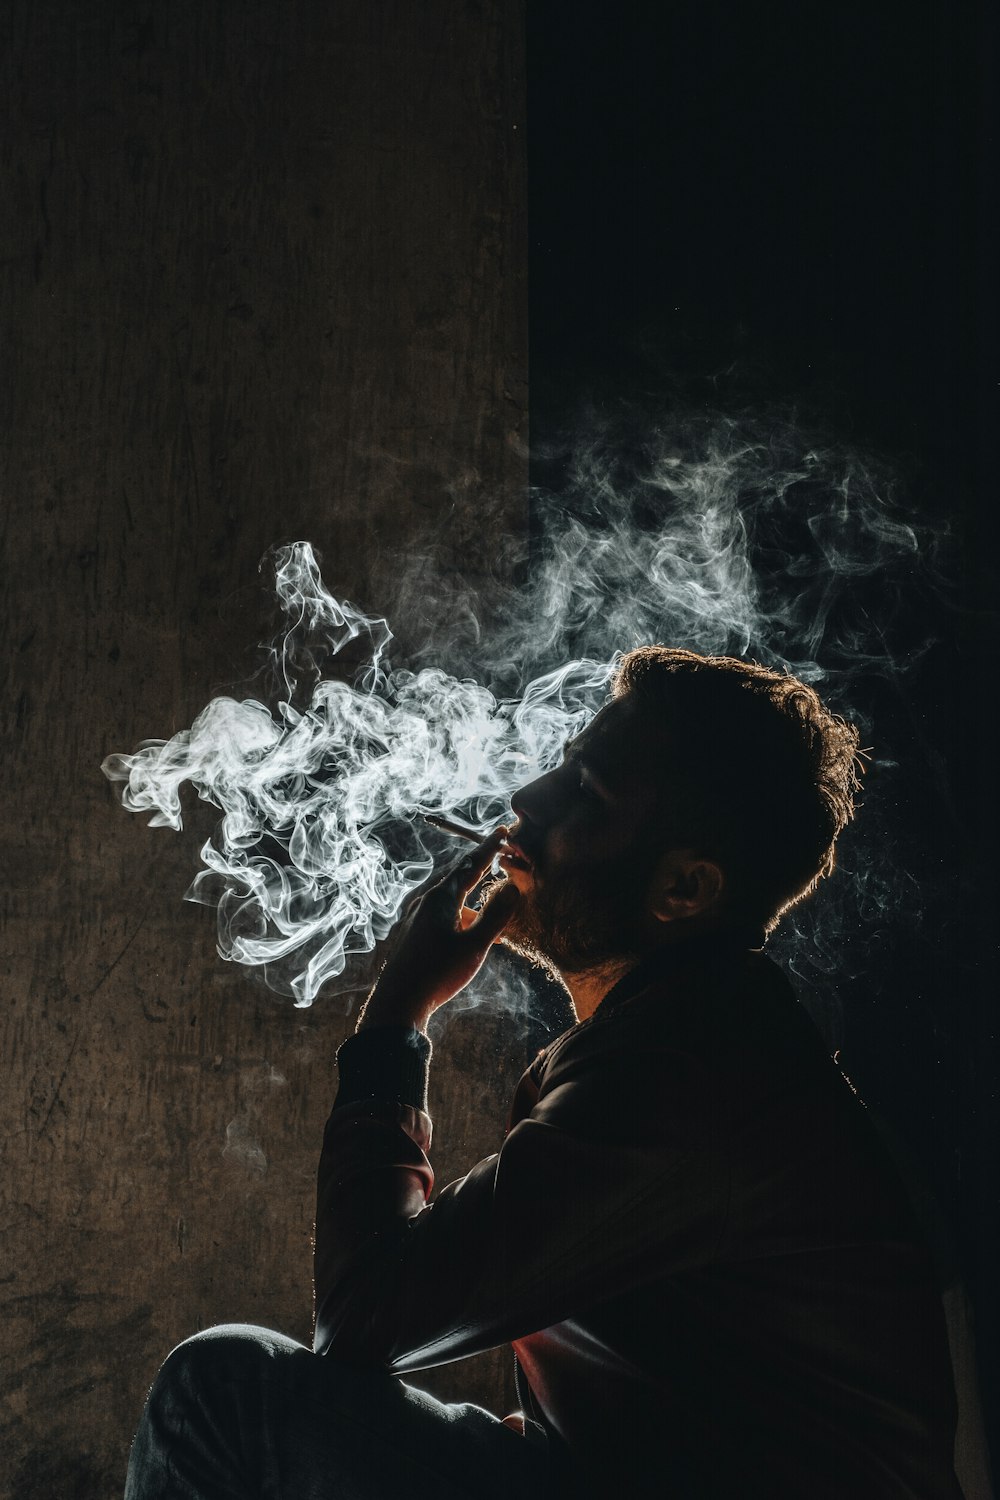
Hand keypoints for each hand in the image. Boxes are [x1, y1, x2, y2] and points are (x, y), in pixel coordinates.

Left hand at [358, 825, 520, 1033]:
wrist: (398, 1003)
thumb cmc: (438, 973)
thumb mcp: (475, 945)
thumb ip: (496, 916)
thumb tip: (511, 888)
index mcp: (442, 899)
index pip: (471, 865)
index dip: (489, 849)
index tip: (503, 832)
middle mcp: (427, 903)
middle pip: (460, 879)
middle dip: (482, 871)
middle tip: (500, 858)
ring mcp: (418, 919)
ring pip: (453, 901)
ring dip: (475, 901)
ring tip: (494, 911)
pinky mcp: (415, 935)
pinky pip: (444, 916)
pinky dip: (463, 917)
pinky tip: (472, 934)